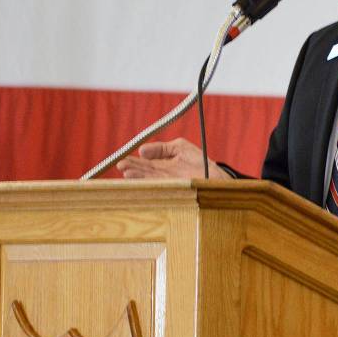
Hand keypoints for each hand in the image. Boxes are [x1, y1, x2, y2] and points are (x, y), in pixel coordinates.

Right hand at [116, 138, 230, 179]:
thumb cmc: (199, 161)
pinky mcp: (176, 189)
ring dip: (138, 177)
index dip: (133, 163)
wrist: (216, 174)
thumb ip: (161, 148)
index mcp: (162, 166)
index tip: (121, 160)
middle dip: (132, 169)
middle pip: (144, 173)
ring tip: (127, 173)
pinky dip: (152, 183)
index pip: (144, 165)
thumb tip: (141, 150)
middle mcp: (163, 176)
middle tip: (121, 165)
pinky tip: (145, 180)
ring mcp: (169, 183)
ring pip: (150, 180)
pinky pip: (161, 186)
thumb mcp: (179, 147)